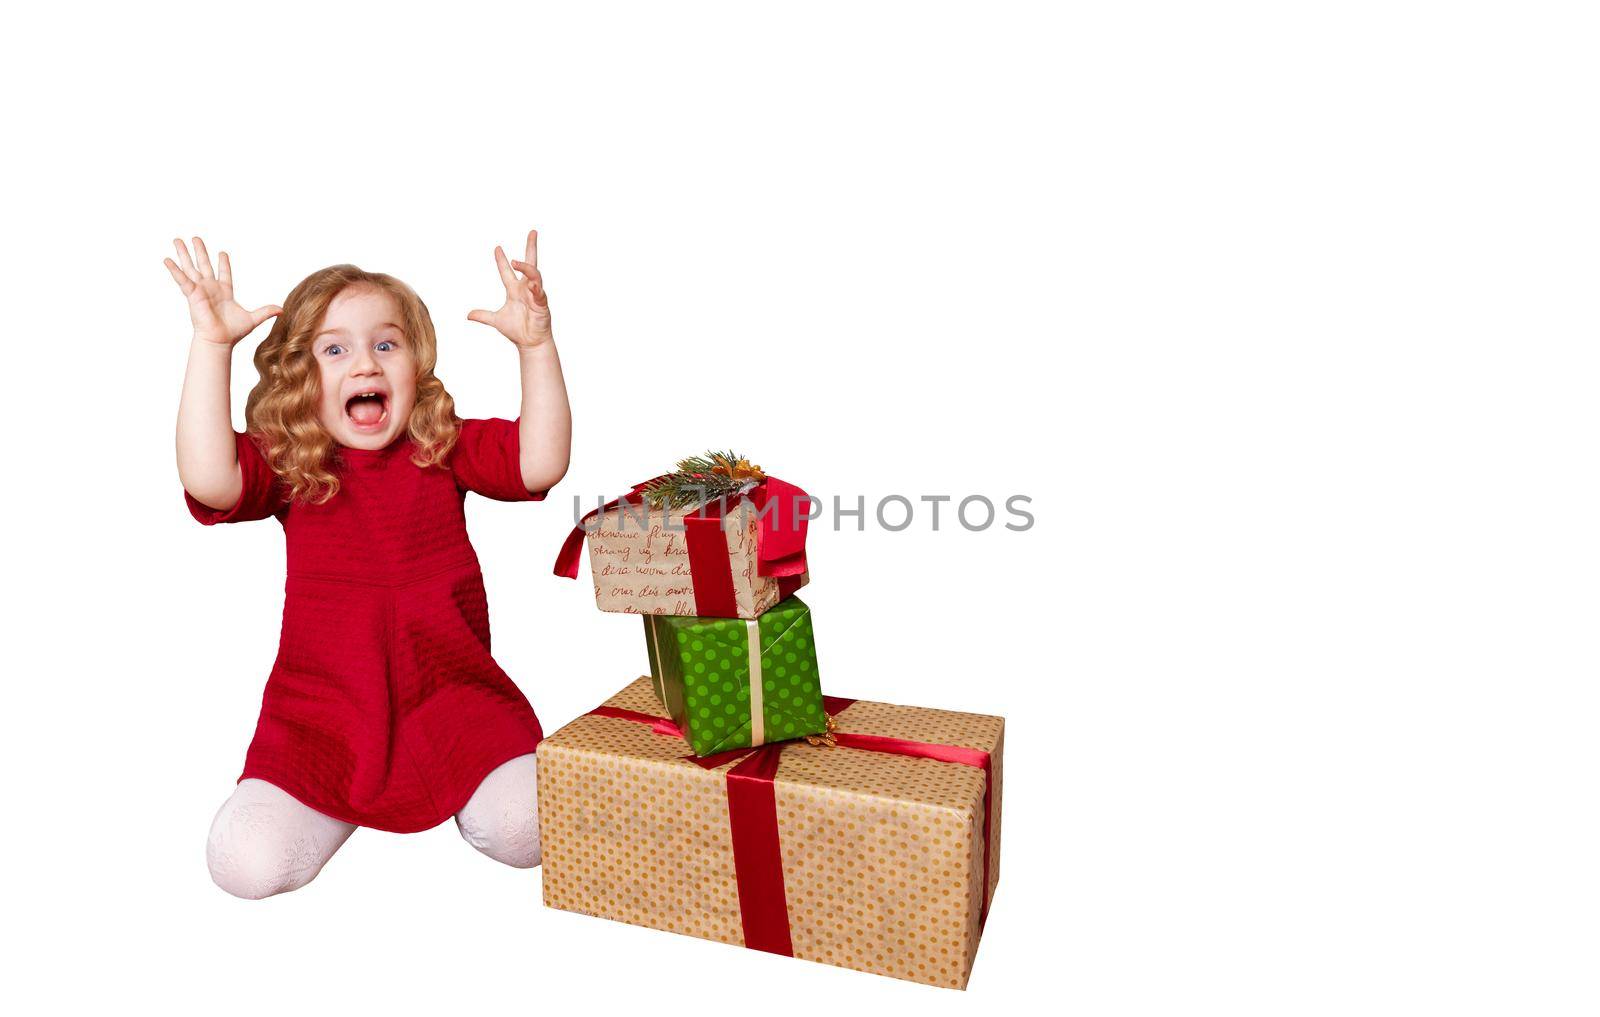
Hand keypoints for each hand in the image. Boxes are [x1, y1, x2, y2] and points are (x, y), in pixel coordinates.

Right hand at [164, 237, 282, 346]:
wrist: (220, 341)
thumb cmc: (233, 332)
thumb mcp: (253, 319)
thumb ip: (265, 311)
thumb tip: (282, 310)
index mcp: (225, 291)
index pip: (224, 273)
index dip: (223, 263)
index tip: (222, 253)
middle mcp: (211, 288)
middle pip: (204, 265)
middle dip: (200, 251)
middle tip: (196, 238)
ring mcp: (200, 290)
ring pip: (191, 268)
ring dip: (184, 254)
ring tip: (177, 240)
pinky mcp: (192, 294)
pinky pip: (182, 280)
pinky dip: (174, 270)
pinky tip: (167, 259)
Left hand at [467, 229, 552, 349]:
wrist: (529, 343)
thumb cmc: (517, 330)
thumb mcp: (496, 320)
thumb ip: (483, 315)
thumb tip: (468, 315)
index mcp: (514, 290)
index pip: (506, 271)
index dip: (501, 260)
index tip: (497, 247)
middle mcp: (525, 289)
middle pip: (529, 263)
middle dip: (531, 247)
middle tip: (532, 232)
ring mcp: (535, 294)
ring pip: (534, 275)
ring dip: (526, 267)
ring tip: (516, 262)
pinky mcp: (542, 303)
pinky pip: (539, 292)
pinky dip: (535, 287)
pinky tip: (531, 285)